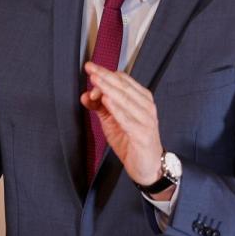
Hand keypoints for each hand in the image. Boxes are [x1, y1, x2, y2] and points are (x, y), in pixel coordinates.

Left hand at [81, 62, 164, 189]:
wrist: (148, 166)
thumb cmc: (132, 141)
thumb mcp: (113, 121)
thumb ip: (101, 107)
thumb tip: (86, 95)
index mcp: (142, 99)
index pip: (123, 80)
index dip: (106, 75)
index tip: (91, 72)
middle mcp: (146, 106)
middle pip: (123, 86)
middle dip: (105, 76)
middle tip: (91, 69)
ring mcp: (146, 120)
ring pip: (125, 99)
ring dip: (108, 89)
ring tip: (96, 81)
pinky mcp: (142, 134)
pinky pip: (128, 119)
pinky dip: (116, 109)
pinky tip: (106, 101)